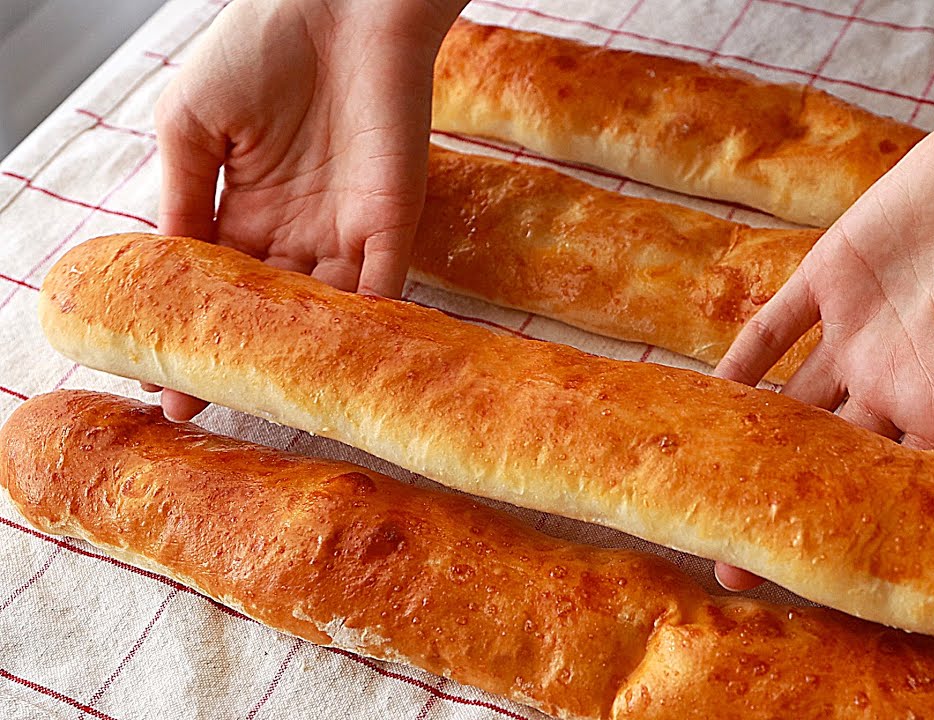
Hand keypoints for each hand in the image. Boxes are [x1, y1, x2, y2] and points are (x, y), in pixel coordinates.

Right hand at [147, 0, 461, 419]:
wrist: (339, 5)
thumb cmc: (260, 47)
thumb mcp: (190, 124)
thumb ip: (181, 199)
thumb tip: (164, 274)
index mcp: (245, 210)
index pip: (218, 291)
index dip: (193, 336)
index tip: (163, 386)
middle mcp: (296, 232)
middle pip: (270, 317)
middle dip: (241, 363)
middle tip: (207, 412)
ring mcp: (346, 232)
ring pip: (323, 317)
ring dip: (298, 361)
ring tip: (264, 411)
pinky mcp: (393, 224)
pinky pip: (378, 292)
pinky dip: (358, 335)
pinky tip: (332, 377)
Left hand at [713, 95, 933, 589]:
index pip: (897, 499)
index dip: (859, 542)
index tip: (819, 593)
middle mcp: (898, 384)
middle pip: (829, 468)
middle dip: (786, 513)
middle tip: (733, 570)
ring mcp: (859, 332)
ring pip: (790, 407)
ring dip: (749, 449)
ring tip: (700, 500)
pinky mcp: (829, 274)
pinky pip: (771, 327)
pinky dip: (736, 362)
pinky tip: (700, 399)